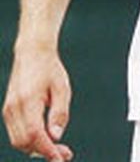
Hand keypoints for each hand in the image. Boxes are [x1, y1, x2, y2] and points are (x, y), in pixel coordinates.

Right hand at [4, 45, 72, 160]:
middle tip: (64, 154)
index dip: (47, 150)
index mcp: (28, 102)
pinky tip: (46, 139)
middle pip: (24, 142)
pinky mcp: (8, 111)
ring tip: (58, 149)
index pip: (35, 134)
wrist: (32, 54)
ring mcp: (8, 110)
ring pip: (18, 141)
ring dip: (36, 148)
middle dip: (43, 152)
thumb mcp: (62, 89)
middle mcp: (13, 108)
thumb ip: (59, 113)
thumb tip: (56, 137)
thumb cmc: (50, 70)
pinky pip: (17, 133)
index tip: (60, 158)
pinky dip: (30, 141)